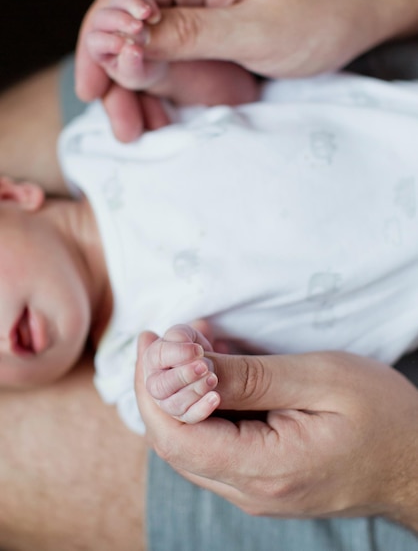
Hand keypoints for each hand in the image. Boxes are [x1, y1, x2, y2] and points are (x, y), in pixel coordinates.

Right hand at [77, 0, 417, 106]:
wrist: (356, 13)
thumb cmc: (317, 13)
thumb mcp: (254, 29)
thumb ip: (189, 34)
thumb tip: (129, 41)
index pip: (121, 0)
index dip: (97, 43)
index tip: (91, 89)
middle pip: (125, 32)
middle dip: (115, 80)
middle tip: (122, 126)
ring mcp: (196, 17)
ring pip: (145, 55)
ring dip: (135, 94)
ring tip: (140, 132)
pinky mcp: (208, 41)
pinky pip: (171, 67)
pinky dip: (160, 96)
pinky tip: (161, 121)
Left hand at [136, 326, 417, 529]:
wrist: (416, 461)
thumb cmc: (381, 415)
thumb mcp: (319, 379)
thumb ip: (250, 377)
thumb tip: (188, 367)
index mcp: (267, 468)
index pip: (177, 438)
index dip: (152, 387)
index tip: (152, 341)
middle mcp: (252, 490)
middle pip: (175, 442)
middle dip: (162, 383)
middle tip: (171, 336)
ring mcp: (256, 490)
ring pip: (191, 443)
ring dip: (182, 391)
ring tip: (194, 344)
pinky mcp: (262, 479)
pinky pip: (215, 444)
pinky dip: (205, 404)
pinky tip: (215, 369)